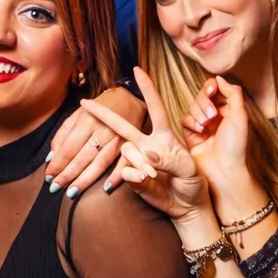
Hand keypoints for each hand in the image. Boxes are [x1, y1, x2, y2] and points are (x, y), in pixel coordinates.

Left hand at [45, 83, 146, 194]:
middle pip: (83, 157)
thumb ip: (62, 135)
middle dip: (68, 174)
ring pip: (101, 163)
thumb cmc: (99, 109)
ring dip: (86, 179)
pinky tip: (107, 188)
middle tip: (55, 188)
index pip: (69, 147)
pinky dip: (117, 176)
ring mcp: (119, 138)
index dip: (58, 163)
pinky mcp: (132, 144)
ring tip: (72, 192)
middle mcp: (103, 129)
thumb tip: (51, 158)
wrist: (130, 98)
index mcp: (87, 120)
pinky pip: (125, 163)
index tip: (49, 176)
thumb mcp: (77, 115)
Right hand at [79, 68, 210, 220]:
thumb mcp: (189, 168)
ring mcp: (139, 161)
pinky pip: (125, 172)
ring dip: (138, 161)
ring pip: (126, 151)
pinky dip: (134, 176)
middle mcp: (148, 145)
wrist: (188, 207)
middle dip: (104, 114)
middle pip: (122, 125)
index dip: (147, 89)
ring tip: (152, 174)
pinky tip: (144, 181)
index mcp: (165, 136)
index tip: (137, 70)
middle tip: (84, 103)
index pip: (156, 107)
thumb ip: (169, 160)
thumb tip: (148, 154)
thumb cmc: (193, 183)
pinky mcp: (133, 178)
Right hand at [179, 77, 252, 195]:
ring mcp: (202, 125)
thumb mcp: (239, 116)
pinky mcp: (191, 135)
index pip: (216, 90)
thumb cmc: (235, 146)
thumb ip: (232, 93)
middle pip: (202, 96)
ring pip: (192, 107)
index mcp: (229, 110)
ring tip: (206, 127)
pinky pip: (185, 119)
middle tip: (212, 116)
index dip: (211, 87)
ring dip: (199, 114)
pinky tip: (199, 132)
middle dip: (205, 103)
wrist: (223, 171)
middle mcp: (215, 117)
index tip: (212, 89)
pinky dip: (191, 123)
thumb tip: (220, 78)